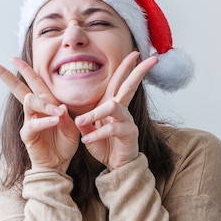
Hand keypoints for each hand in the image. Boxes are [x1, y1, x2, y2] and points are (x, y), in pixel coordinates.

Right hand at [0, 58, 79, 172]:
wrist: (59, 164)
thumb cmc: (65, 143)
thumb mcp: (72, 127)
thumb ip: (66, 116)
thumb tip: (61, 106)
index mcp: (45, 103)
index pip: (33, 81)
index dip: (23, 69)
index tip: (12, 57)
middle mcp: (34, 109)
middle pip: (17, 87)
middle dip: (4, 74)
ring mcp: (29, 121)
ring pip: (30, 102)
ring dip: (44, 104)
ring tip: (58, 112)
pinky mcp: (28, 134)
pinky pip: (35, 124)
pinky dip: (46, 121)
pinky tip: (55, 121)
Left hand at [74, 51, 158, 169]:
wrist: (115, 167)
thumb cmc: (103, 147)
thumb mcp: (88, 132)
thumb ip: (83, 120)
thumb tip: (71, 112)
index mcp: (113, 106)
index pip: (119, 82)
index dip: (126, 67)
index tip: (135, 52)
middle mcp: (122, 110)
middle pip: (130, 86)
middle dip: (139, 71)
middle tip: (150, 58)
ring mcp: (127, 121)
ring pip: (113, 107)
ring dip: (96, 113)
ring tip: (81, 122)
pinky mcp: (128, 134)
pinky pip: (112, 129)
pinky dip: (97, 134)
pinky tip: (87, 141)